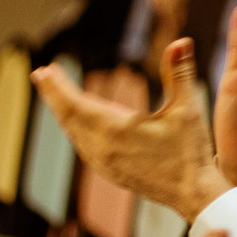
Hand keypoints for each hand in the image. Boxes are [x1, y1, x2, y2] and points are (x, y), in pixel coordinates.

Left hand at [30, 38, 230, 222]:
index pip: (76, 103)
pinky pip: (84, 147)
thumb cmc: (192, 152)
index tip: (44, 70)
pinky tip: (79, 126)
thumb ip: (179, 73)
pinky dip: (76, 130)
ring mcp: (105, 164)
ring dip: (64, 113)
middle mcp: (104, 148)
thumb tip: (180, 41)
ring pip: (75, 134)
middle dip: (54, 95)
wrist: (194, 194)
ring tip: (57, 96)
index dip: (58, 86)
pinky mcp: (112, 173)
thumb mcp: (188, 108)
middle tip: (42, 75)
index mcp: (117, 130)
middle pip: (69, 118)